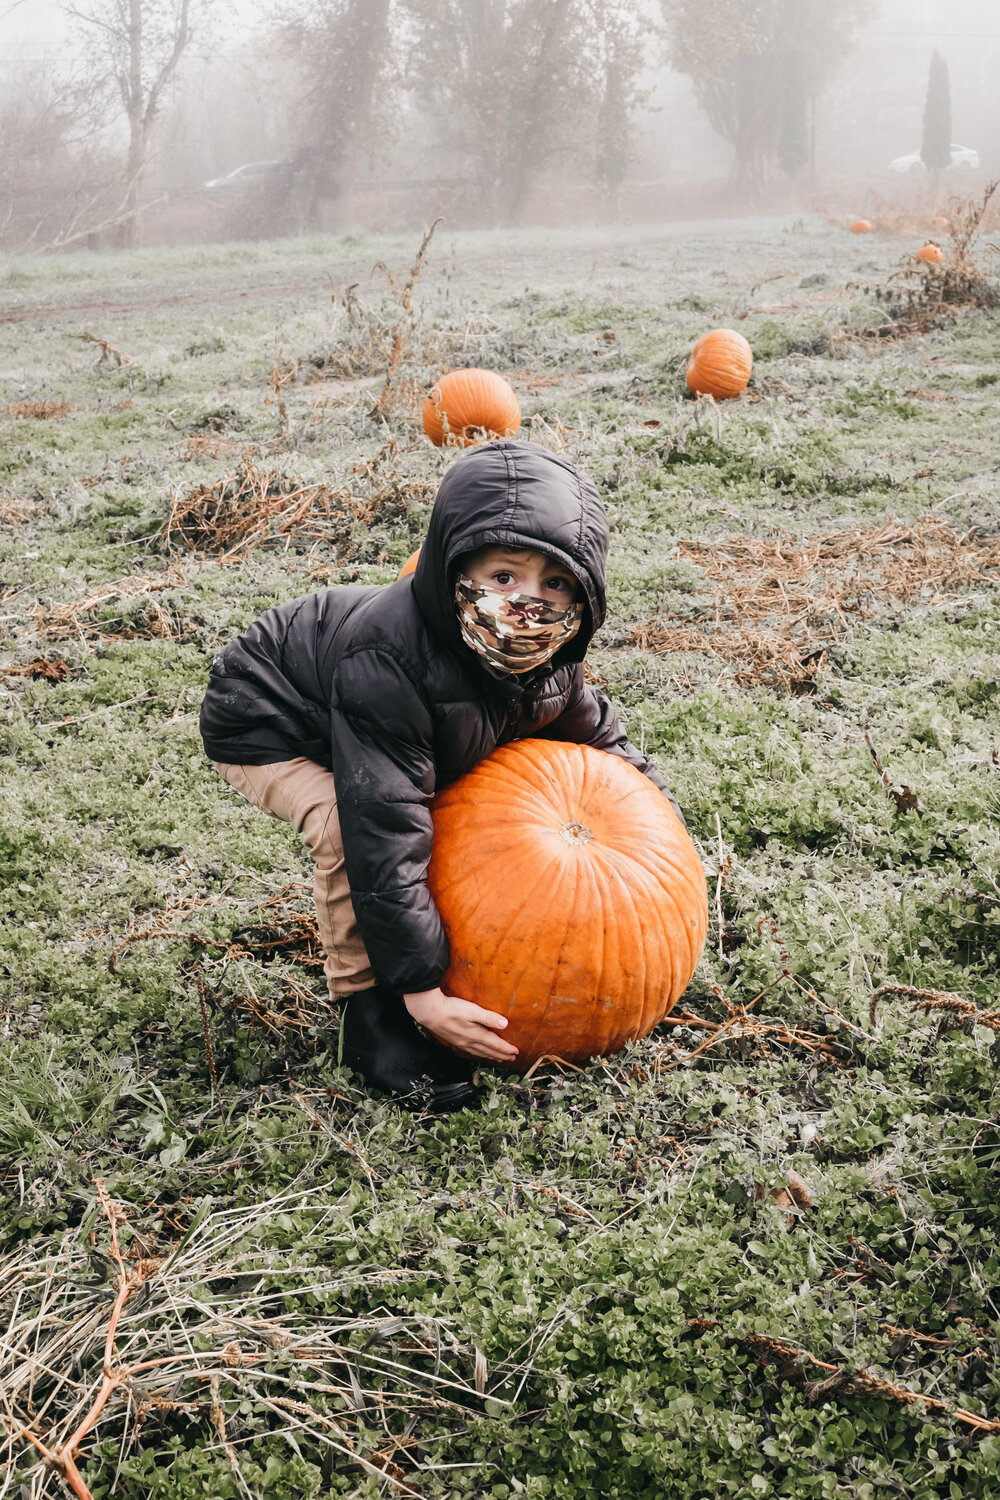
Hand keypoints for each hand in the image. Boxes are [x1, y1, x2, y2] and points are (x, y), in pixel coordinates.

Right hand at [403, 987, 519, 1063]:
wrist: (429, 1012)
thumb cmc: (451, 1009)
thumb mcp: (472, 1010)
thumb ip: (488, 1018)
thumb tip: (505, 1024)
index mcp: (476, 1035)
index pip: (495, 1045)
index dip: (506, 1049)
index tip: (516, 1052)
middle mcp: (469, 1042)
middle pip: (489, 1051)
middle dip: (501, 1055)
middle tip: (512, 1059)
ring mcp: (461, 1043)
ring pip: (480, 1053)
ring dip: (491, 1056)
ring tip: (499, 1059)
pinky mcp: (454, 1041)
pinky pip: (471, 1052)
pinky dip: (479, 1054)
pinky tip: (478, 1053)